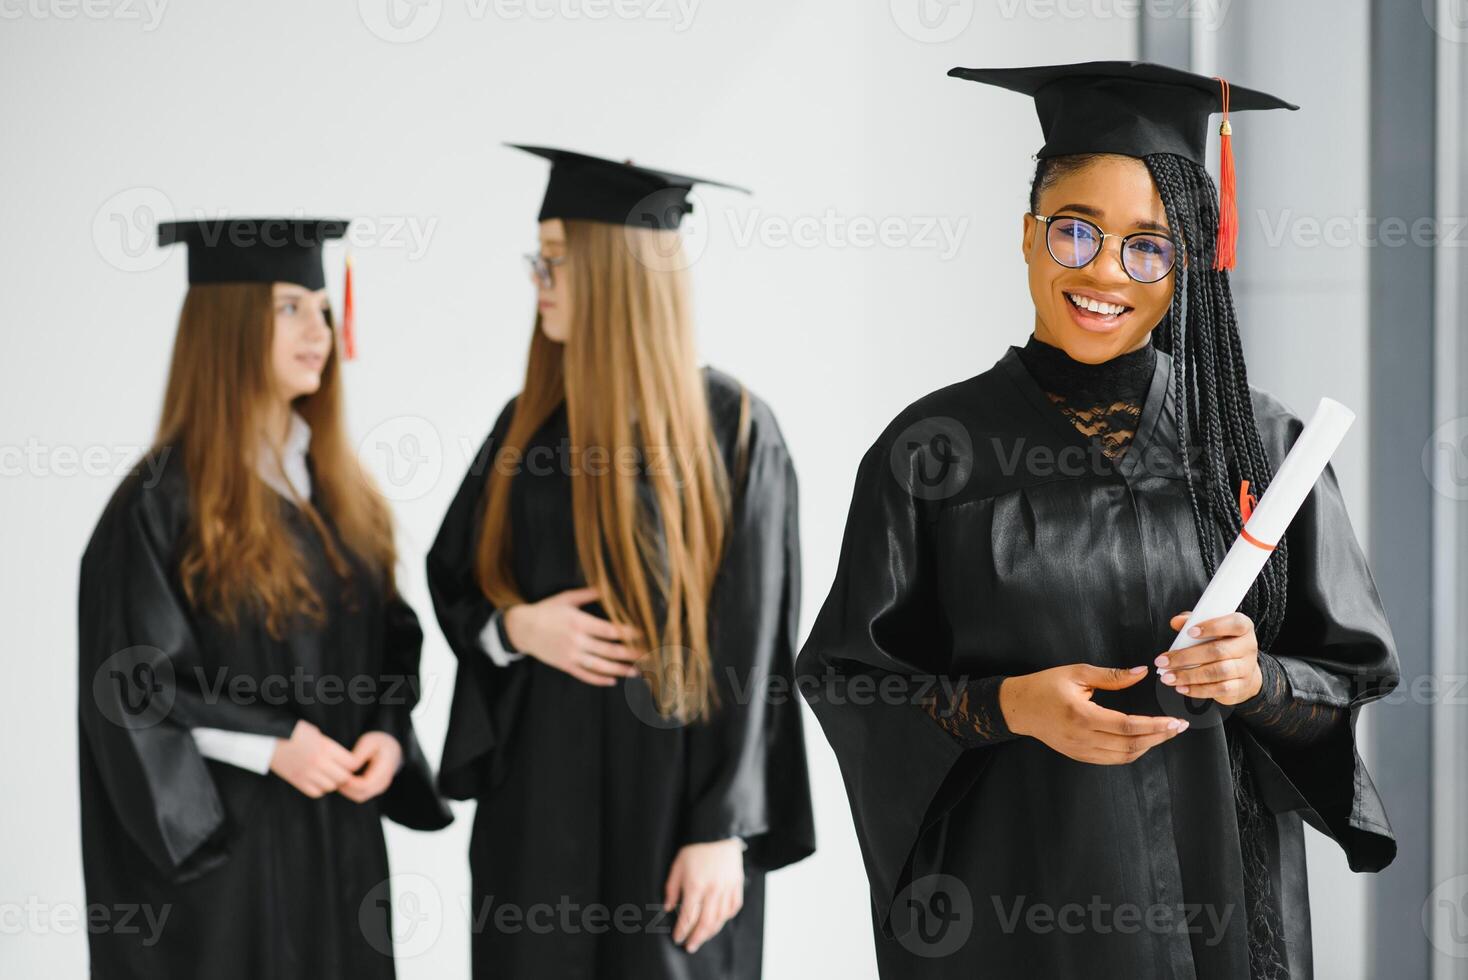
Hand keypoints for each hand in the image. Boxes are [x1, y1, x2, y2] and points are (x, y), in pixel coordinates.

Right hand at [269, 719, 356, 797]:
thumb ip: (330, 747)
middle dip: (345, 775)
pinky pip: (316, 792)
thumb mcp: (316, 734)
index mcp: (325, 747)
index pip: (351, 763)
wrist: (269, 738)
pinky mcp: (297, 781)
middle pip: (343, 777)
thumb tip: (341, 759)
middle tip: (342, 770)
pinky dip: (320, 789)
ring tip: (329, 775)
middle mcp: (318, 762)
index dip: (353, 764)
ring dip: (333, 782)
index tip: (351, 762)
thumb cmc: (294, 732)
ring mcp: (307, 773)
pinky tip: (318, 781)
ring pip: (330, 786)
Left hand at [339, 731, 402, 802]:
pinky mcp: (375, 789)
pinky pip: (361, 795)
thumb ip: (359, 755)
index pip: (365, 784)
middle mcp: (384, 780)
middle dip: (346, 788)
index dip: (350, 783)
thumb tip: (349, 769)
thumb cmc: (379, 742)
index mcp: (385, 767)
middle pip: (362, 793)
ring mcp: (381, 787)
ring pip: (360, 796)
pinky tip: (343, 780)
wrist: (392, 747)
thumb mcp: (369, 742)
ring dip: (347, 790)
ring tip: (337, 778)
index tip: (340, 774)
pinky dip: (350, 790)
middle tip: (334, 777)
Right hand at [503, 586, 645, 686]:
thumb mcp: (566, 598)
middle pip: (609, 650)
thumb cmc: (545, 611)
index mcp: (579, 622)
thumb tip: (606, 587)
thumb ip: (587, 594)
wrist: (521, 628)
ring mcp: (571, 655)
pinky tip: (612, 680)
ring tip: (636, 671)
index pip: (609, 630)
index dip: (628, 633)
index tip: (643, 633)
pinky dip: (599, 679)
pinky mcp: (565, 665)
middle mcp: (577, 641)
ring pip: (600, 666)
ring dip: (620, 669)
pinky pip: (585, 675)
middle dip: (630, 653)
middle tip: (647, 654)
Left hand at [663, 839, 744, 953]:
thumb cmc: (696, 848)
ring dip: (711, 932)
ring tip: (702, 938)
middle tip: (690, 947)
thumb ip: (672, 888)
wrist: (718, 834)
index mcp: (695, 886)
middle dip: (696, 938)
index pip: (688, 916)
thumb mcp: (677, 866)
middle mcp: (713, 890)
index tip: (677, 938)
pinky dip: (726, 918)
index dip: (681, 931)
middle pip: (705, 923)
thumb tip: (667, 908)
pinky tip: (718, 922)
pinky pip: (733, 908)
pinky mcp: (737, 885)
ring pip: (720, 919)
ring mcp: (727, 889)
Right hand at [999, 664, 1188, 764]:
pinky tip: (1142, 741)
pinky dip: (1131, 752)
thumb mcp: (1076, 673)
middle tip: (1178, 728)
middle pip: (1130, 745)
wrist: (1019, 707)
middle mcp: (1082, 738)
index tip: (1174, 721)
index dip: (1155, 726)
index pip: (1127, 725)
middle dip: (1159, 737)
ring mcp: (1080, 750)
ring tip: (1164, 734)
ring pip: (1123, 757)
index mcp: (1082, 715)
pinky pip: (1112, 760)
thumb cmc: (1045, 686)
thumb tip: (1141, 672)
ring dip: (1148, 747)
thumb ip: (1112, 676)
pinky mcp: (1079, 756)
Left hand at [1156, 611, 1263, 704]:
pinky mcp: (1240, 686)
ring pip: (1217, 672)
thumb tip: (1177, 621)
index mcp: (1243, 627)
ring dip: (1188, 676)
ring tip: (1169, 677)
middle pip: (1218, 651)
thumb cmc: (1222, 644)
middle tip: (1164, 661)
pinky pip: (1219, 689)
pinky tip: (1182, 687)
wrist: (1243, 671)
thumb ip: (1193, 621)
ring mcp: (1246, 668)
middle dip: (1186, 657)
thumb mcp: (1210, 629)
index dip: (1212, 627)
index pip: (1234, 624)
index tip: (1189, 632)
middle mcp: (1247, 647)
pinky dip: (1197, 690)